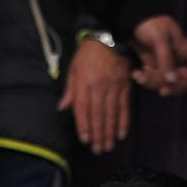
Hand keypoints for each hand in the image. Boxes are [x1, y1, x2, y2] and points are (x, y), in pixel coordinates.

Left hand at [58, 38, 131, 153]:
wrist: (108, 36)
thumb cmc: (87, 54)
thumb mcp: (73, 68)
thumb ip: (70, 90)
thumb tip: (62, 108)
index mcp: (83, 83)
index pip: (83, 108)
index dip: (84, 125)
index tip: (85, 140)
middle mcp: (98, 87)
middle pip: (97, 114)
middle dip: (98, 134)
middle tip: (98, 150)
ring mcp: (113, 87)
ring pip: (111, 113)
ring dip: (109, 132)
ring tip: (108, 146)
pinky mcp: (124, 86)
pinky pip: (124, 106)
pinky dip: (124, 121)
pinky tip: (121, 134)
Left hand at [128, 15, 186, 97]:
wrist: (134, 22)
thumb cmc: (152, 24)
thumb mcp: (160, 39)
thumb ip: (166, 60)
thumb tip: (171, 81)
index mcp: (186, 51)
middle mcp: (178, 61)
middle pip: (183, 83)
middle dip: (172, 88)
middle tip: (161, 89)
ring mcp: (165, 67)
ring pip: (165, 84)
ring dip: (153, 83)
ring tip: (140, 75)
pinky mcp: (153, 69)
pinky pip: (152, 82)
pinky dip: (144, 80)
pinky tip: (136, 74)